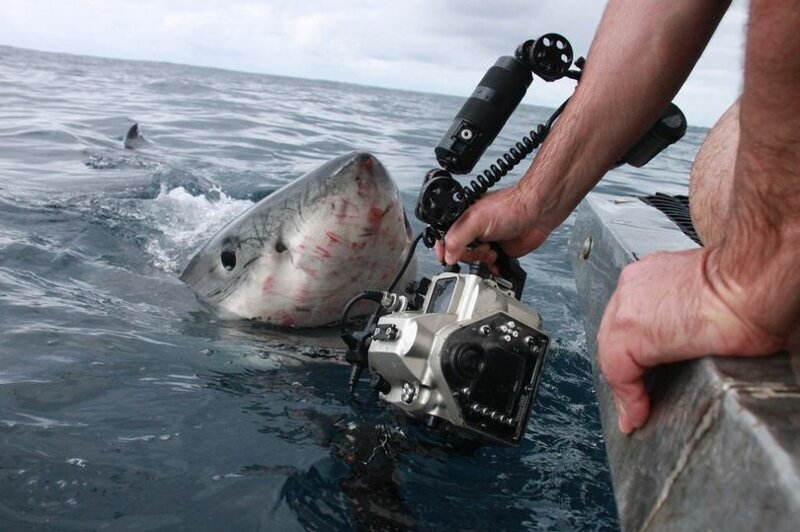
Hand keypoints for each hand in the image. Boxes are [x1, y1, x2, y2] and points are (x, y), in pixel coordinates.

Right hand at [434, 185, 551, 264]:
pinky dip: (491, 268)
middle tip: (481, 247)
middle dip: (469, 255)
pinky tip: (497, 261)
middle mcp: (472, 231)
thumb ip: (457, 237)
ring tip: (492, 251)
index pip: (444, 237)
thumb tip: (447, 255)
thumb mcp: (476, 220)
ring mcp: (486, 242)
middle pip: (458, 253)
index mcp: (462, 219)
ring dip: (481, 260)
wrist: (537, 213)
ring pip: (473, 261)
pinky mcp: (499, 252)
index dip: (443, 249)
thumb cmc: (511, 207)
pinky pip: (488, 266)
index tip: (445, 258)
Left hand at [597, 248, 784, 433]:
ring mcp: (626, 305)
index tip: (643, 373)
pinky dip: (629, 396)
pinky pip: (617, 370)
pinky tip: (638, 414)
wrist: (752, 282)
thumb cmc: (747, 289)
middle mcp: (633, 286)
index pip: (630, 317)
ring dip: (626, 385)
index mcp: (652, 274)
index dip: (635, 350)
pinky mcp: (628, 329)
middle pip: (614, 335)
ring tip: (638, 412)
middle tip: (637, 398)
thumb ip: (688, 316)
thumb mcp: (707, 298)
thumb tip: (698, 343)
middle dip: (626, 368)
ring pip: (613, 353)